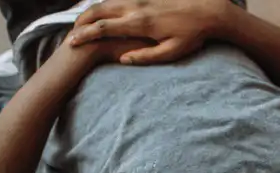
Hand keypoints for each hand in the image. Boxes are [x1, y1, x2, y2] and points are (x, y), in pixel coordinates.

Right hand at [66, 0, 229, 64]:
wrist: (208, 10)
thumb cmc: (192, 35)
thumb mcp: (171, 52)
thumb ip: (146, 57)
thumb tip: (124, 60)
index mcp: (140, 23)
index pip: (104, 28)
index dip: (85, 35)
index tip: (71, 42)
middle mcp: (136, 7)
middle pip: (99, 10)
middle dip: (81, 21)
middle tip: (71, 34)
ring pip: (107, 1)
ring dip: (91, 11)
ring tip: (81, 25)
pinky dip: (105, 5)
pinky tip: (102, 14)